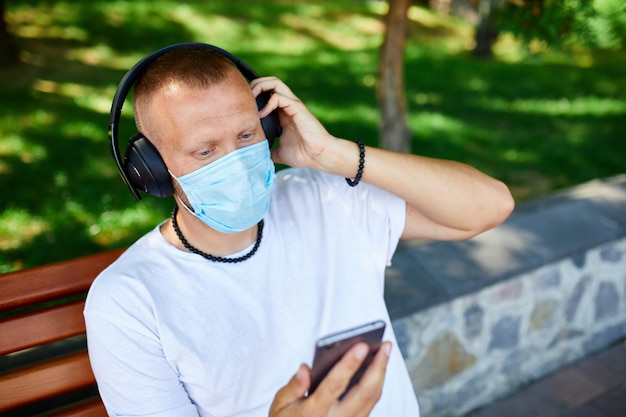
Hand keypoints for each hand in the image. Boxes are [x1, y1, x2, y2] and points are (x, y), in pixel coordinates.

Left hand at [250, 76, 337, 170]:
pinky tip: (262, 115)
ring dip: (260, 87)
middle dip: (255, 85)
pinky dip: (268, 103)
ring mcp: (293, 104)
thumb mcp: (279, 153)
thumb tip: (257, 157)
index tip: (243, 106)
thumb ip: (268, 151)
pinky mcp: (297, 107)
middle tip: (245, 99)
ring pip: (275, 82)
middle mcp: (287, 105)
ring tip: (252, 100)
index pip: (267, 92)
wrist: (318, 156)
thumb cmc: (302, 154)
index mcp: (283, 113)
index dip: (254, 94)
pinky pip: (279, 96)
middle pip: (270, 82)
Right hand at [269, 341, 391, 416]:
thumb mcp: (280, 405)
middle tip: (385, 345)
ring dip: (381, 373)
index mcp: (314, 413)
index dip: (349, 364)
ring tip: (385, 350)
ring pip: (373, 398)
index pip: (335, 385)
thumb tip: (305, 368)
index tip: (361, 346)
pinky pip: (371, 403)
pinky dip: (377, 383)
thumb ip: (293, 386)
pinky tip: (378, 368)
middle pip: (365, 392)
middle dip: (378, 367)